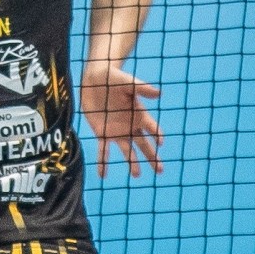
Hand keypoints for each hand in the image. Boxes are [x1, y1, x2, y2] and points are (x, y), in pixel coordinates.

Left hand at [81, 64, 164, 178]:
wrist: (94, 79)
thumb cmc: (113, 78)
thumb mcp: (127, 82)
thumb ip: (141, 88)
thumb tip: (159, 93)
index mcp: (139, 114)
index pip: (152, 127)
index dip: (157, 134)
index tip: (160, 142)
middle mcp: (130, 125)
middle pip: (144, 144)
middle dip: (152, 157)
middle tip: (160, 170)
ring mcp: (117, 131)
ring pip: (128, 150)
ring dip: (132, 162)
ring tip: (136, 175)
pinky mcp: (102, 133)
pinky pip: (104, 150)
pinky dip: (103, 162)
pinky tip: (103, 175)